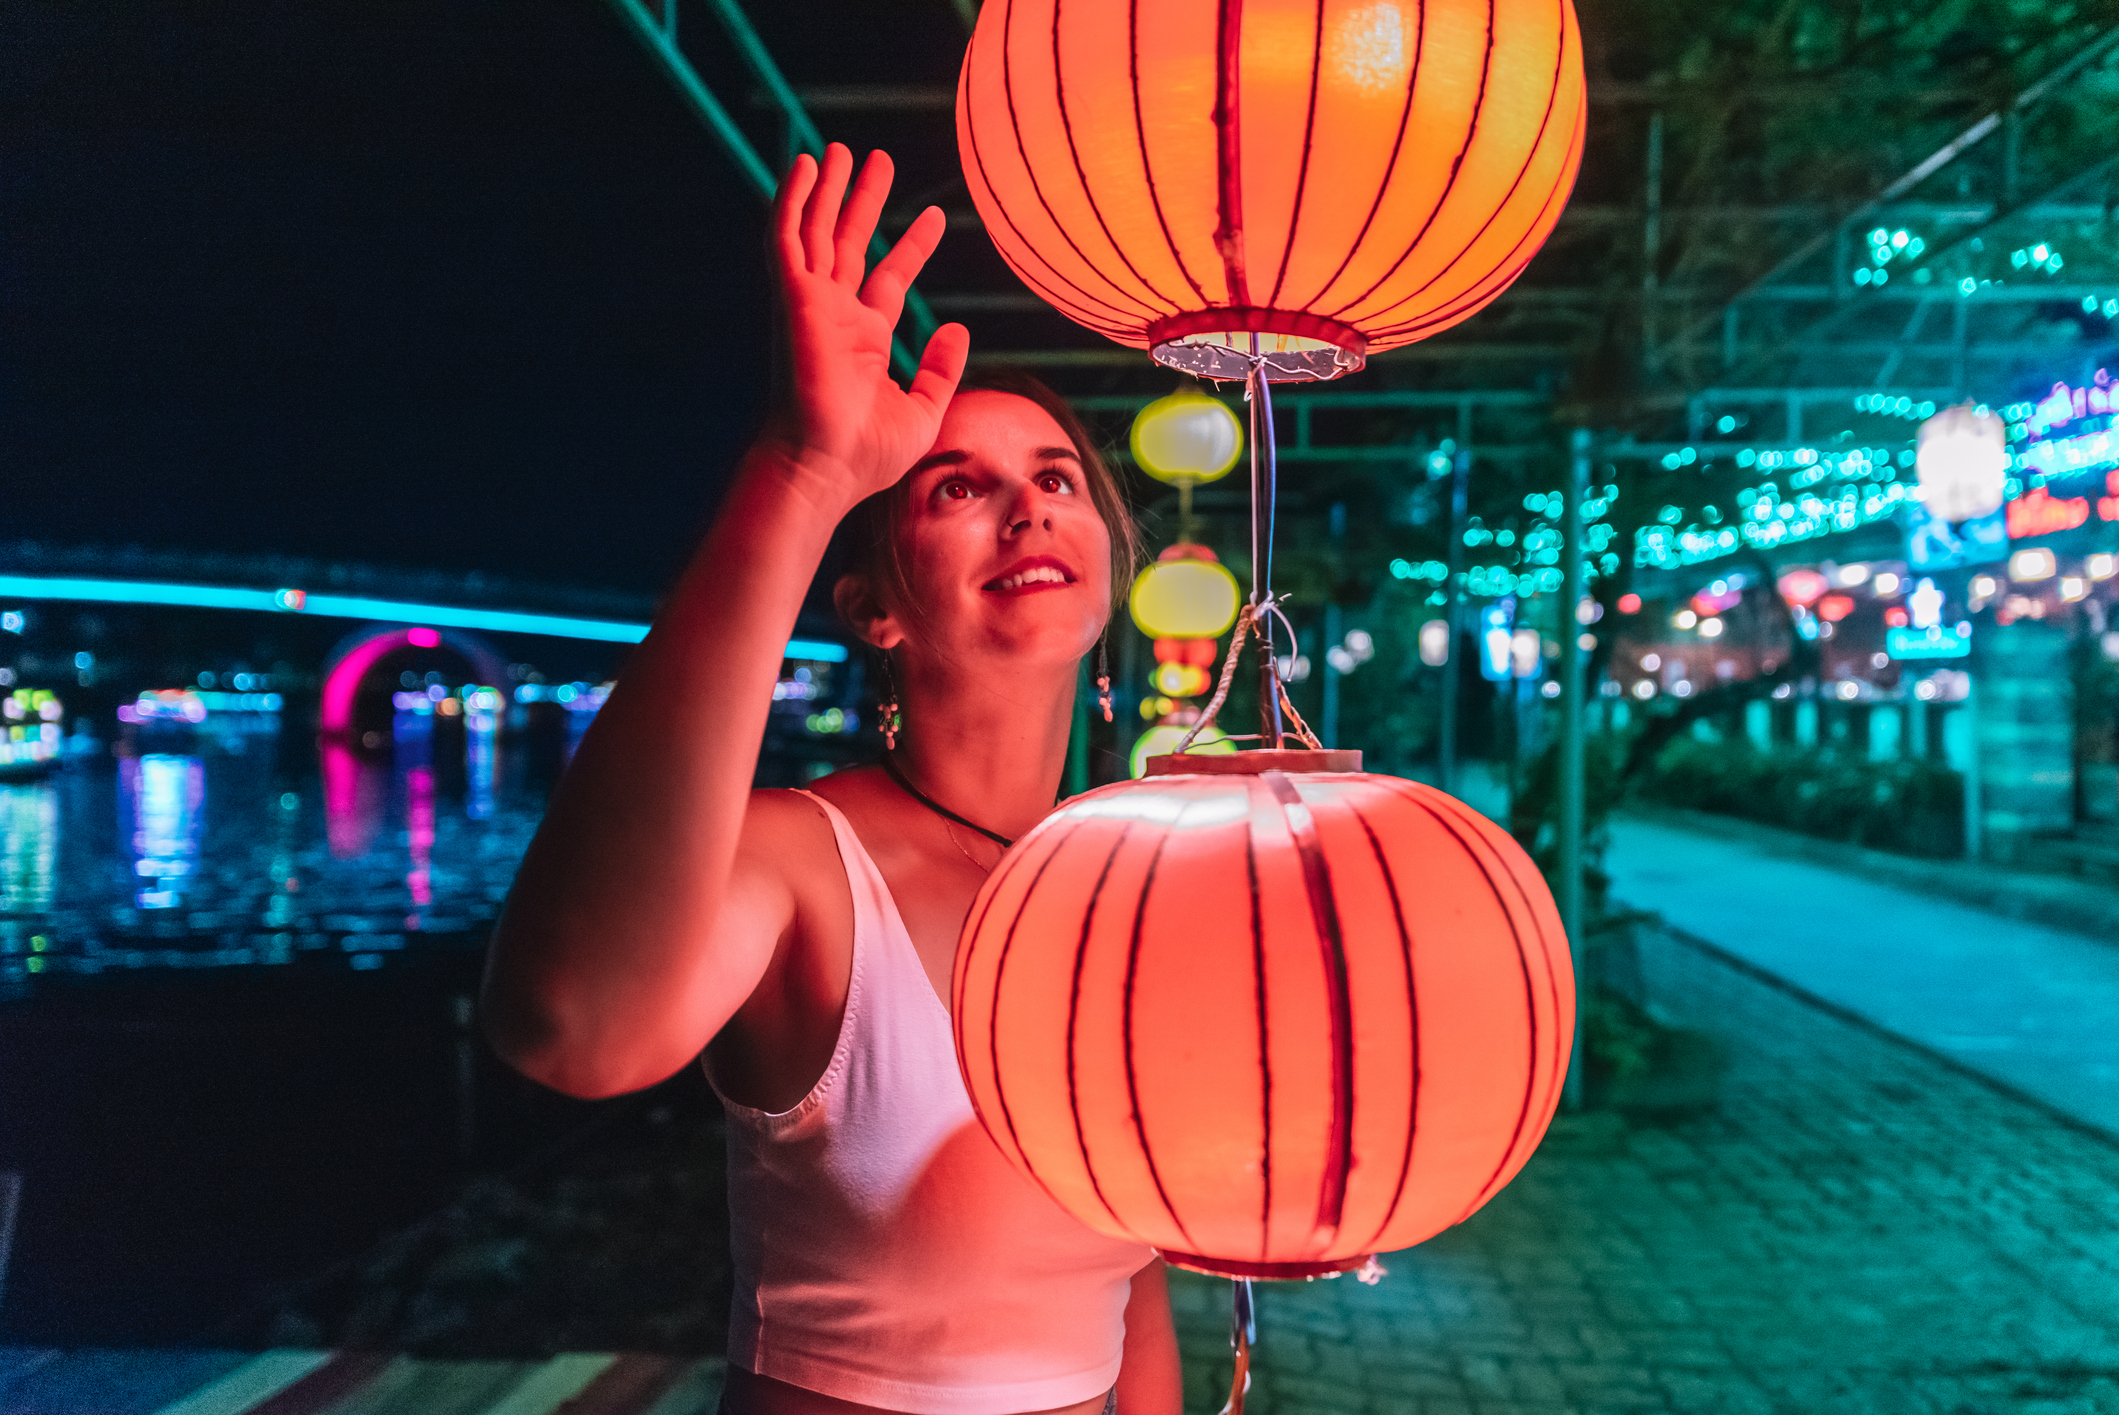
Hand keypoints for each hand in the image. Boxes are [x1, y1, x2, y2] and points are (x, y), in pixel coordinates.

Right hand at [764, 144, 969, 507]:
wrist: (825, 465)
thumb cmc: (867, 454)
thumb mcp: (923, 409)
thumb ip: (941, 369)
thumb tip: (957, 329)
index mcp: (865, 340)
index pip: (890, 278)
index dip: (913, 246)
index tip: (934, 216)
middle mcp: (836, 317)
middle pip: (850, 243)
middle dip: (864, 201)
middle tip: (879, 160)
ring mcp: (811, 305)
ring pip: (818, 231)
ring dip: (827, 189)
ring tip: (840, 148)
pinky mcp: (792, 298)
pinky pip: (788, 237)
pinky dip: (792, 200)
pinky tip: (803, 164)